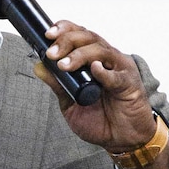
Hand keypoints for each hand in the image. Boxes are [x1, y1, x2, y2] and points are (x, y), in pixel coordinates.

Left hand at [35, 21, 168, 168]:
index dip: (64, 29)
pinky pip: (117, 75)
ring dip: (80, 54)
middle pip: (88, 37)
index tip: (48, 34)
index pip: (79, 34)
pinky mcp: (129, 84)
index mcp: (92, 59)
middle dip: (67, 41)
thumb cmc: (101, 119)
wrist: (122, 139)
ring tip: (64, 65)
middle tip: (52, 53)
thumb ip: (57, 85)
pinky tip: (95, 69)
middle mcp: (106, 59)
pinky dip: (105, 72)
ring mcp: (119, 69)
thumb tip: (39, 67)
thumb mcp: (70, 103)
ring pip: (101, 50)